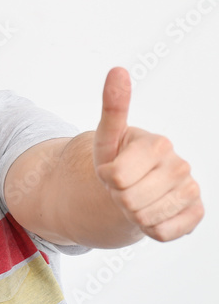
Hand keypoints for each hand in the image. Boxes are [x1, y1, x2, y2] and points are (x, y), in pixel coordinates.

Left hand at [93, 67, 203, 240]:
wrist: (133, 185)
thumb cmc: (117, 158)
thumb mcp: (106, 137)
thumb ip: (112, 106)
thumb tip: (117, 70)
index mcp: (157, 143)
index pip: (117, 178)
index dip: (106, 179)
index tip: (112, 170)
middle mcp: (179, 165)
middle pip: (129, 201)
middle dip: (118, 197)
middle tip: (123, 187)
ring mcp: (191, 189)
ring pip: (144, 219)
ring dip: (132, 214)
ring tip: (136, 197)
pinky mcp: (196, 213)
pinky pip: (162, 233)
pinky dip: (150, 229)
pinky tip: (152, 212)